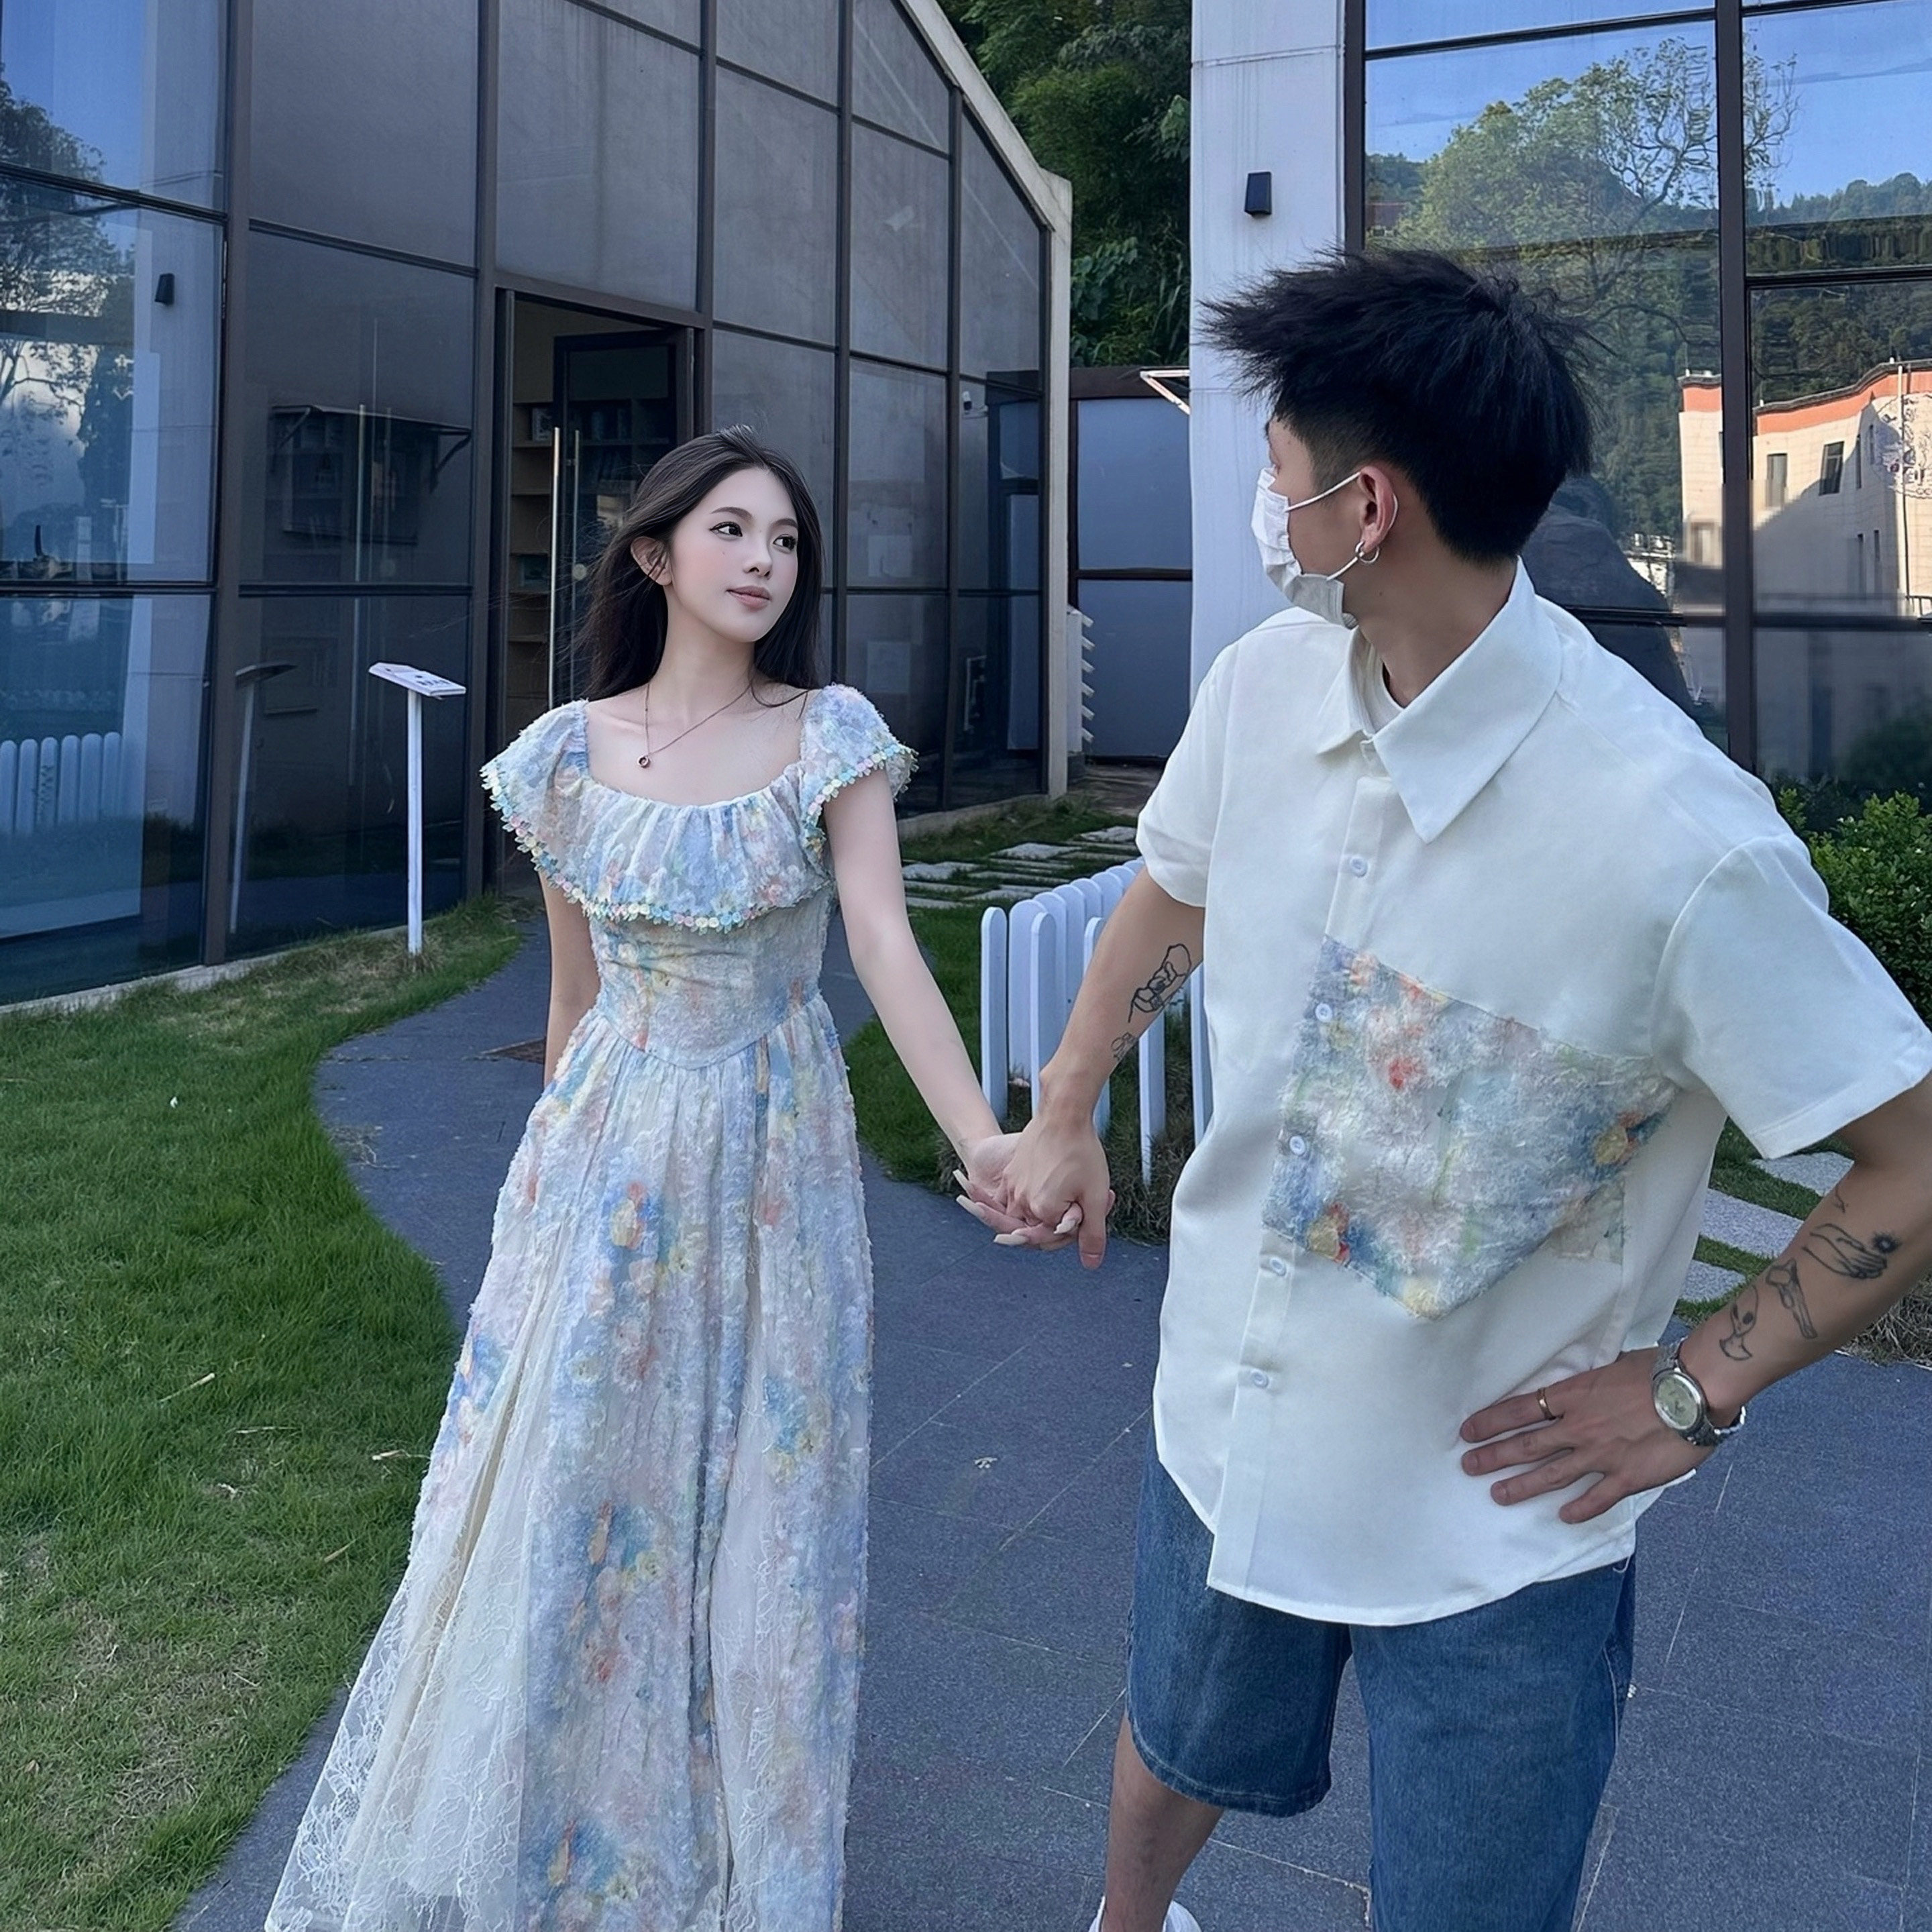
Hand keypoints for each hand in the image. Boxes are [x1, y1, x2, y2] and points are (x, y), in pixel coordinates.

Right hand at [954, 1112, 1115, 1267]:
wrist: (1063, 1114)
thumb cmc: (1080, 1151)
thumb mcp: (1095, 1196)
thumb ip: (1092, 1234)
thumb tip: (1091, 1263)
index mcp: (1042, 1211)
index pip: (1059, 1235)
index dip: (1078, 1223)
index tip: (1088, 1202)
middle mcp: (1021, 1202)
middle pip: (1042, 1225)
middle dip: (1063, 1214)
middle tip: (1082, 1189)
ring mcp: (1012, 1187)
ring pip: (1029, 1212)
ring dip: (1047, 1205)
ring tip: (1067, 1183)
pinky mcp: (1010, 1174)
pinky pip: (1017, 1197)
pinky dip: (1031, 1195)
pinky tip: (1048, 1180)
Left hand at [1459, 1347, 1713, 1524]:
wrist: (1694, 1390)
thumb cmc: (1659, 1370)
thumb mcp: (1613, 1367)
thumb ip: (1591, 1385)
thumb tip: (1581, 1388)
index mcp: (1573, 1396)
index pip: (1520, 1410)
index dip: (1491, 1421)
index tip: (1468, 1431)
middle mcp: (1579, 1427)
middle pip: (1526, 1445)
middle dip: (1493, 1456)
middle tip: (1468, 1466)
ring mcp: (1601, 1455)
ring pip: (1551, 1475)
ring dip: (1522, 1486)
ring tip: (1498, 1494)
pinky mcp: (1627, 1477)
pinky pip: (1596, 1498)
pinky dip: (1578, 1510)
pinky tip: (1562, 1517)